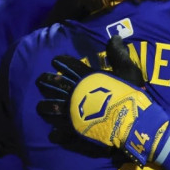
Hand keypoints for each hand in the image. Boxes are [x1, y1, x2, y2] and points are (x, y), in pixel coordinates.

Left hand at [36, 36, 169, 164]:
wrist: (130, 123)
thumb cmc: (129, 96)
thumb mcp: (128, 71)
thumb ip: (118, 54)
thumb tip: (115, 36)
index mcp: (86, 79)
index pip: (70, 66)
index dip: (61, 62)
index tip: (54, 60)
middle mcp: (75, 94)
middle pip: (56, 85)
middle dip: (46, 81)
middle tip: (39, 79)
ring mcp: (72, 114)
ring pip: (52, 108)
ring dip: (44, 106)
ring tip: (39, 106)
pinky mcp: (74, 132)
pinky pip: (60, 133)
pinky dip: (55, 133)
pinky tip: (52, 133)